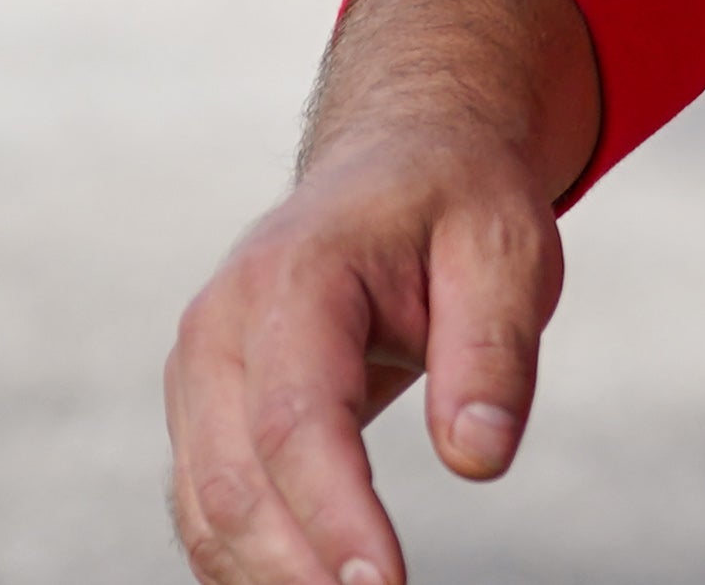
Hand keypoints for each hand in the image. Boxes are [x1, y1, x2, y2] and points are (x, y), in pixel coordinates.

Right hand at [167, 0, 605, 584]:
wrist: (397, 161)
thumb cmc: (456, 202)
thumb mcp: (507, 245)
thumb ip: (493, 349)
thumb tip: (477, 458)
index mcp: (291, 275)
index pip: (299, 421)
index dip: (337, 518)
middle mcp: (217, 329)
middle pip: (234, 483)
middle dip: (299, 572)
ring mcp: (197, 376)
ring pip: (207, 512)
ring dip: (269, 580)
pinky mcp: (202, 416)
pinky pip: (209, 512)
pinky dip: (250, 568)